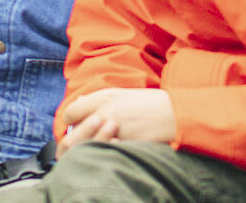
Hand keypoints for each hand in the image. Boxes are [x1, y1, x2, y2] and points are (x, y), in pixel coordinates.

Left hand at [58, 88, 175, 149]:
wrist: (174, 114)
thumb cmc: (149, 103)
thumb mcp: (121, 94)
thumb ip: (98, 99)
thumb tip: (78, 102)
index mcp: (103, 97)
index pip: (71, 113)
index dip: (71, 121)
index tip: (75, 125)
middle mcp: (105, 112)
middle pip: (76, 133)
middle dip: (76, 138)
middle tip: (83, 140)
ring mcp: (114, 129)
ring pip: (89, 145)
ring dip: (92, 145)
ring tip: (100, 143)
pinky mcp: (124, 143)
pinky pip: (107, 152)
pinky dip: (107, 152)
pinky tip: (113, 149)